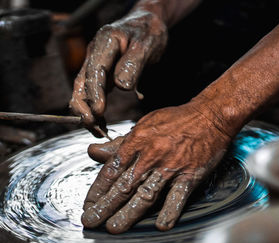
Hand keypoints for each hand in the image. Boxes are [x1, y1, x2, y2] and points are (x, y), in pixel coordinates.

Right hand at [69, 10, 167, 136]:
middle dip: (84, 107)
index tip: (99, 111)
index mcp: (105, 42)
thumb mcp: (146, 46)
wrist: (148, 25)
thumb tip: (122, 86)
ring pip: (84, 91)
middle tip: (94, 127)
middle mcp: (95, 54)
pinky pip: (94, 94)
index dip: (95, 92)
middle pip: (81, 83)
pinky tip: (103, 124)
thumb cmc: (148, 33)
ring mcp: (96, 64)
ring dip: (88, 112)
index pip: (95, 70)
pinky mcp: (102, 74)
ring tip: (99, 131)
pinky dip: (96, 110)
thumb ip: (133, 65)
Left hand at [81, 101, 231, 232]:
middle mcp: (151, 156)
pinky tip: (161, 225)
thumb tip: (93, 151)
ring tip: (114, 227)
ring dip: (128, 213)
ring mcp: (171, 166)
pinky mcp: (190, 174)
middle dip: (105, 205)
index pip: (112, 169)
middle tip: (91, 220)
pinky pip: (178, 195)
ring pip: (146, 193)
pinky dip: (170, 210)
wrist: (210, 116)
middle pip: (124, 184)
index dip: (97, 189)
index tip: (88, 203)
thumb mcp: (144, 125)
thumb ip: (119, 143)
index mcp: (138, 142)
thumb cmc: (177, 121)